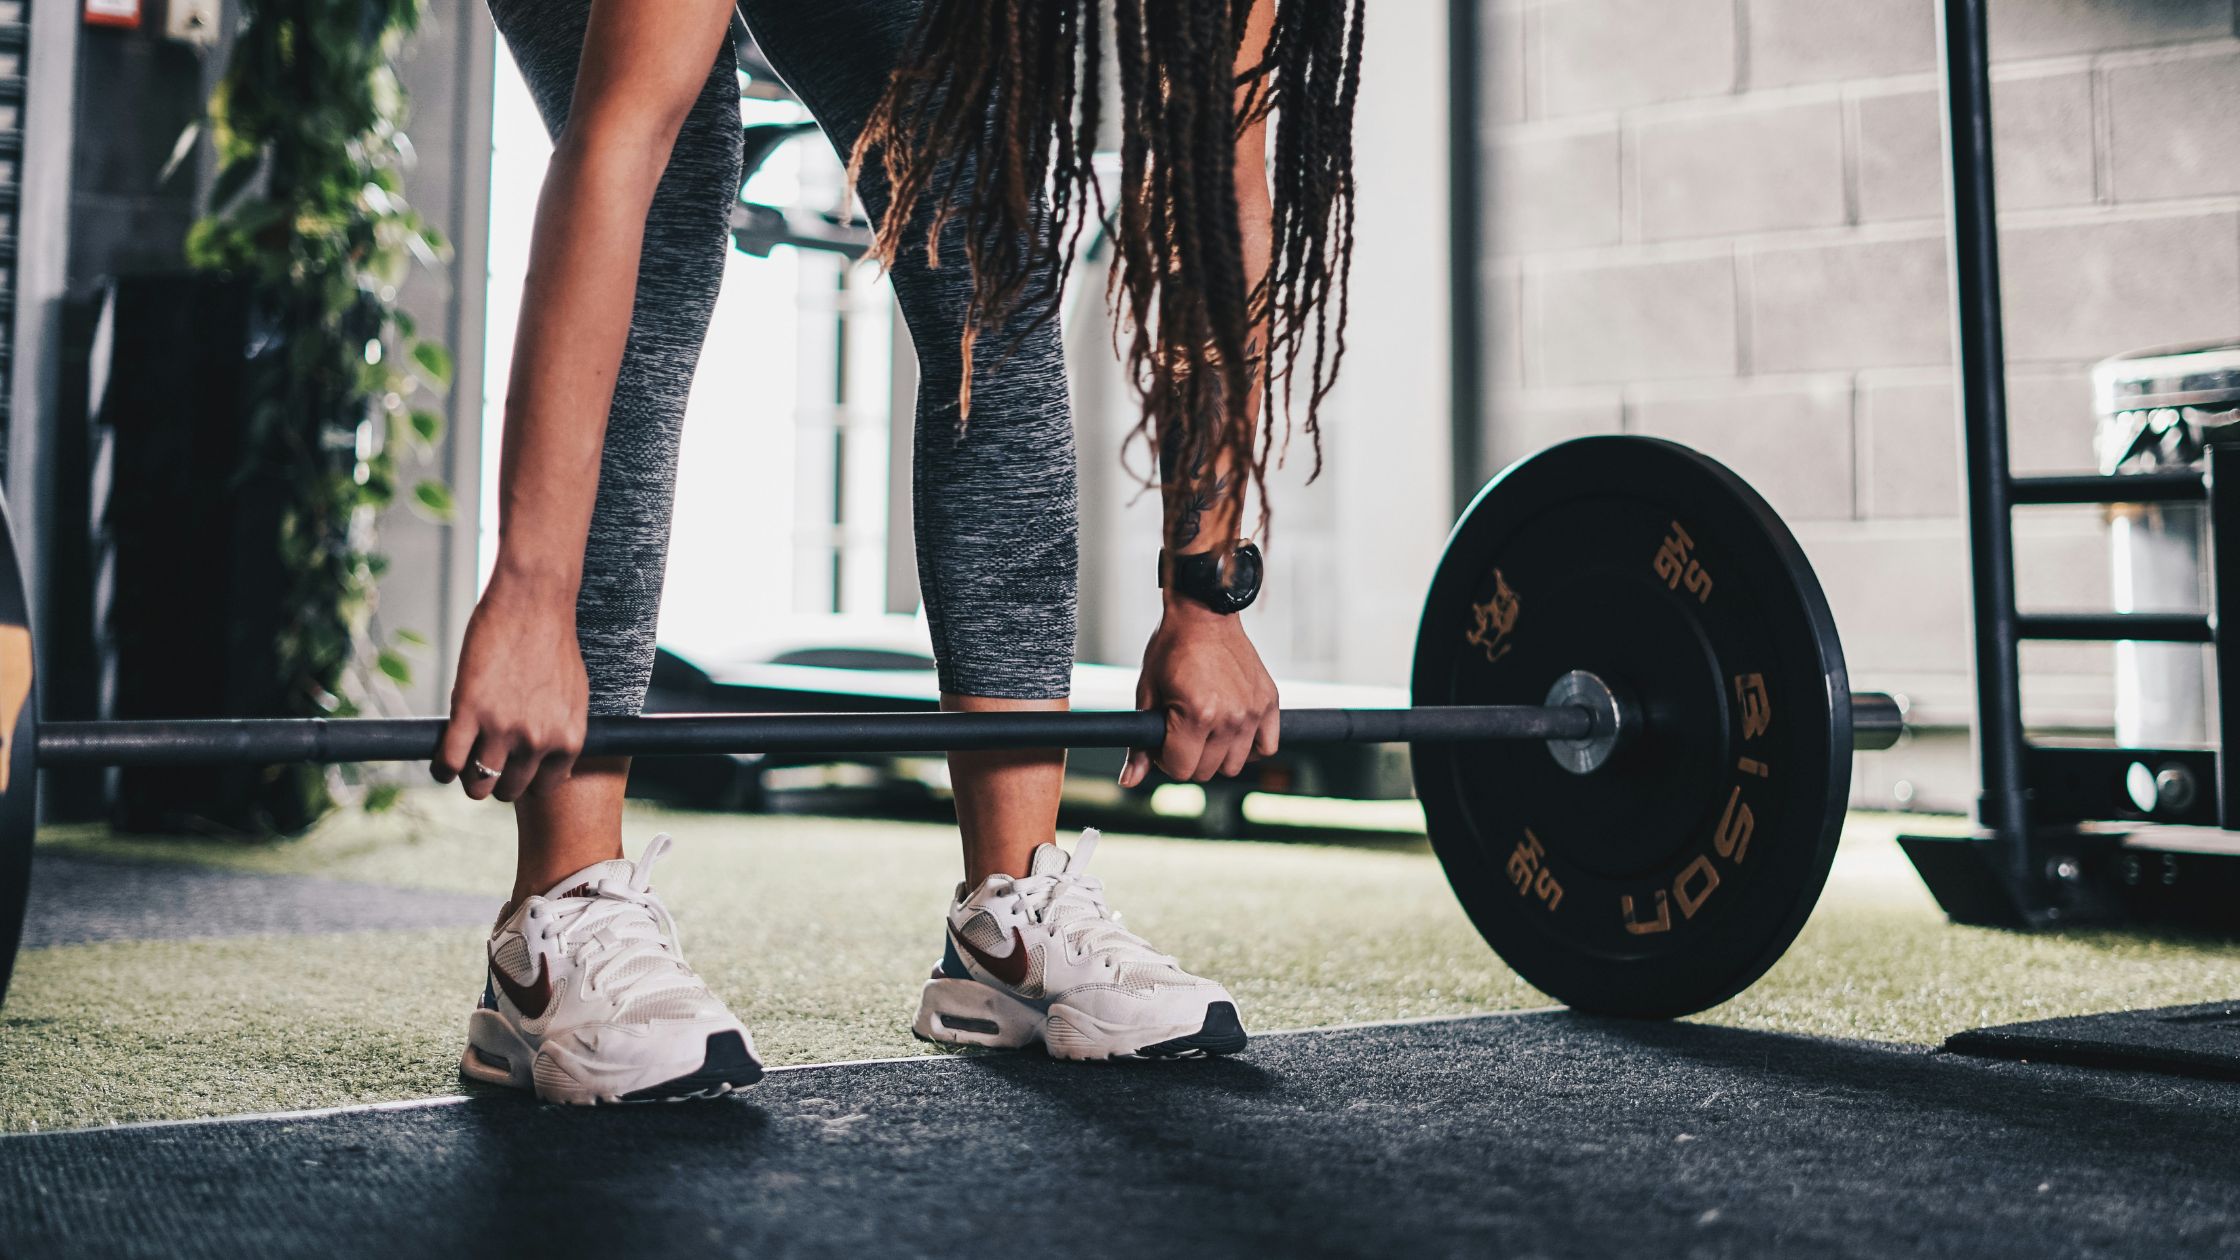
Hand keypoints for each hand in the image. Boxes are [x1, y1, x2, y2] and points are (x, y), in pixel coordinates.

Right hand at [433, 569, 587, 802]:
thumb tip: (558, 767)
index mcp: (567, 738)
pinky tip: (442, 762)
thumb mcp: (574, 697)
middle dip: (495, 782)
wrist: (533, 604)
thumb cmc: (553, 644)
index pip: (542, 787)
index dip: (524, 780)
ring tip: (462, 765)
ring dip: (467, 779)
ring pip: (477, 784)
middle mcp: (537, 740)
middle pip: (508, 790)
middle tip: (485, 764)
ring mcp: (502, 728)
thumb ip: (564, 733)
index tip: (512, 770)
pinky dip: (441, 769)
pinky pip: (449, 761)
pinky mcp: (468, 711)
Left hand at [1120, 600, 1279, 787]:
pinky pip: (1266, 747)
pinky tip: (1232, 731)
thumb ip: (1141, 743)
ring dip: (1217, 754)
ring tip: (1205, 728)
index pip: (1181, 770)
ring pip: (1235, 766)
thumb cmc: (1172, 648)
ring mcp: (1252, 712)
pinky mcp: (1269, 703)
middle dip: (1189, 757)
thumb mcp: (1147, 693)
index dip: (1165, 759)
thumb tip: (1129, 780)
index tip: (1163, 739)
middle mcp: (1229, 718)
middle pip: (1207, 771)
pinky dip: (1250, 747)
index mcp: (1197, 715)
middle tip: (1182, 730)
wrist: (1204, 614)